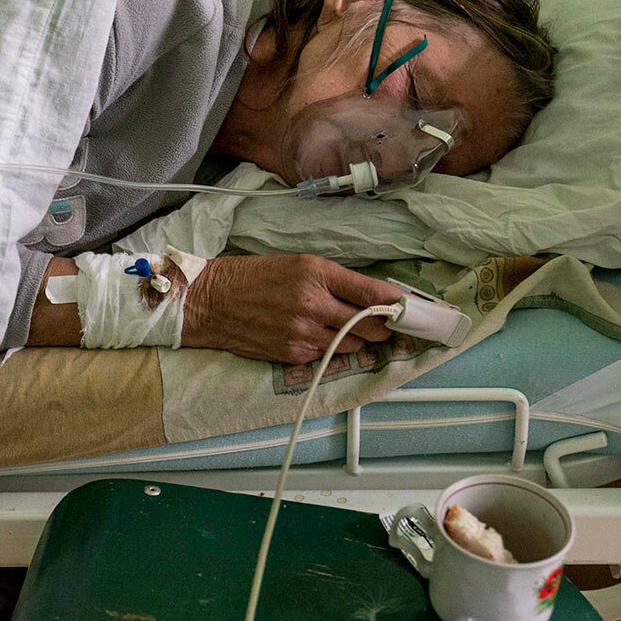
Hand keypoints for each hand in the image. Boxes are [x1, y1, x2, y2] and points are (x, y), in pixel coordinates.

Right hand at [181, 254, 407, 363]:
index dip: (396, 303)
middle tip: (388, 325)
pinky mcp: (293, 354)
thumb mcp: (298, 265)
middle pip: (370, 325)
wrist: (212, 302)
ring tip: (342, 329)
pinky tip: (313, 336)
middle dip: (383, 327)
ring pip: (352, 345)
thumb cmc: (254, 278)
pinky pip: (326, 355)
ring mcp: (303, 333)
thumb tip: (373, 296)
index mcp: (317, 273)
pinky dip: (327, 348)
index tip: (408, 309)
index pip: (372, 292)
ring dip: (355, 339)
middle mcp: (314, 304)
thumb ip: (335, 280)